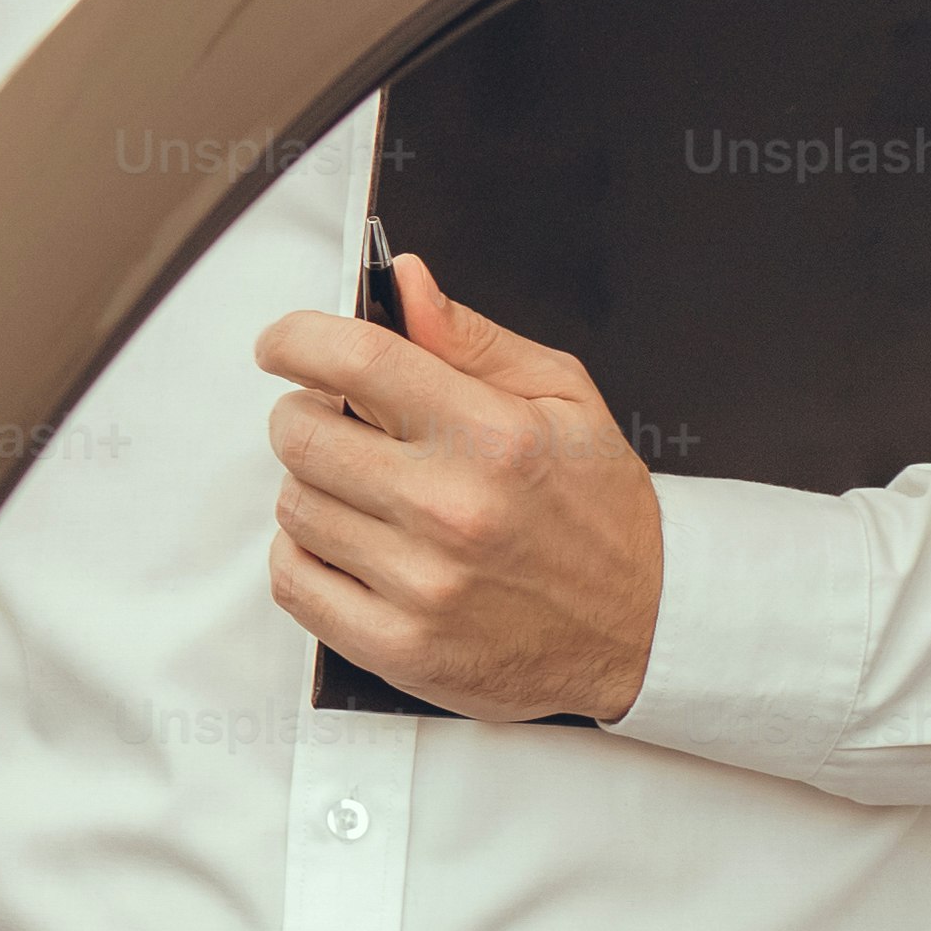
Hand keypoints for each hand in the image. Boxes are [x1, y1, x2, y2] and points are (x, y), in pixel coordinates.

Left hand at [253, 255, 662, 721]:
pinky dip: (304, 556)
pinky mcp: (398, 646)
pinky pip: (292, 580)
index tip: (282, 344)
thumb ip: (471, 339)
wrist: (648, 630)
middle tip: (339, 423)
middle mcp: (453, 510)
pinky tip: (351, 545)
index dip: (297, 339)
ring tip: (369, 494)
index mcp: (494, 437)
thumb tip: (404, 284)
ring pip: (292, 505)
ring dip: (314, 488)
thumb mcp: (564, 400)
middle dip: (308, 415)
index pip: (355, 361)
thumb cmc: (601, 512)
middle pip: (300, 432)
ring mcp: (422, 584)